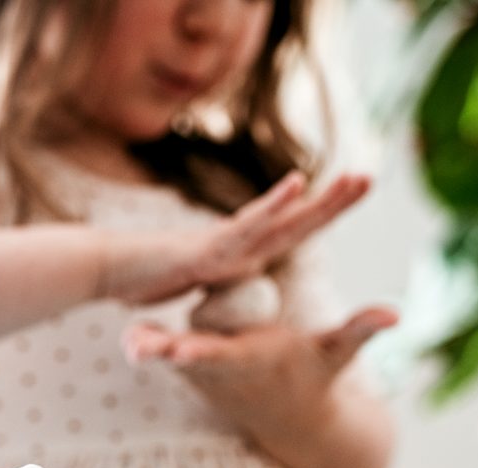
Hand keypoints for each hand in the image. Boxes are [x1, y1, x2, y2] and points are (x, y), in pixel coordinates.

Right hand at [99, 171, 369, 304]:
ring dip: (318, 200)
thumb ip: (213, 273)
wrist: (106, 268)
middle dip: (335, 201)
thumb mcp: (191, 280)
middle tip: (370, 178)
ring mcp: (224, 243)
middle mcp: (238, 243)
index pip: (290, 236)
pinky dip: (272, 205)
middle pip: (296, 223)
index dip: (321, 216)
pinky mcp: (206, 250)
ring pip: (282, 220)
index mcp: (240, 254)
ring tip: (355, 179)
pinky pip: (245, 226)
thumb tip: (226, 268)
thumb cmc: (143, 274)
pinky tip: (298, 185)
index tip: (352, 196)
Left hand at [122, 306, 398, 437]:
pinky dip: (152, 348)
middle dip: (163, 352)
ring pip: (173, 360)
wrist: (296, 423)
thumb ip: (362, 330)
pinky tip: (130, 333)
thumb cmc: (317, 378)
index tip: (182, 349)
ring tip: (126, 339)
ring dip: (149, 349)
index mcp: (257, 360)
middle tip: (134, 343)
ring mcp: (209, 377)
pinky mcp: (200, 374)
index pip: (228, 356)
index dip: (204, 353)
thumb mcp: (338, 355)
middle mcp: (227, 372)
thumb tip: (398, 314)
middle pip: (189, 360)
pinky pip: (173, 359)